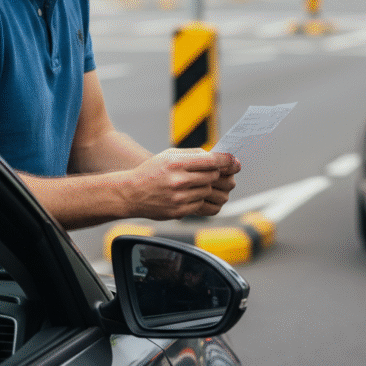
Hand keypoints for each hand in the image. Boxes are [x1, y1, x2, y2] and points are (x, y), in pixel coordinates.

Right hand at [124, 149, 238, 219]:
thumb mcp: (169, 155)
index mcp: (177, 164)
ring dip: (210, 186)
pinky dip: (203, 199)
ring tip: (205, 182)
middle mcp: (179, 181)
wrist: (131, 194)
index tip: (234, 161)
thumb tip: (217, 156)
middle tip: (219, 171)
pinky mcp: (179, 212)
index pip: (211, 161)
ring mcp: (179, 198)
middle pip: (213, 176)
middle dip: (218, 173)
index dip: (227, 161)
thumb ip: (193, 154)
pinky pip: (202, 205)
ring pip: (208, 190)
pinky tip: (198, 193)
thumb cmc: (152, 171)